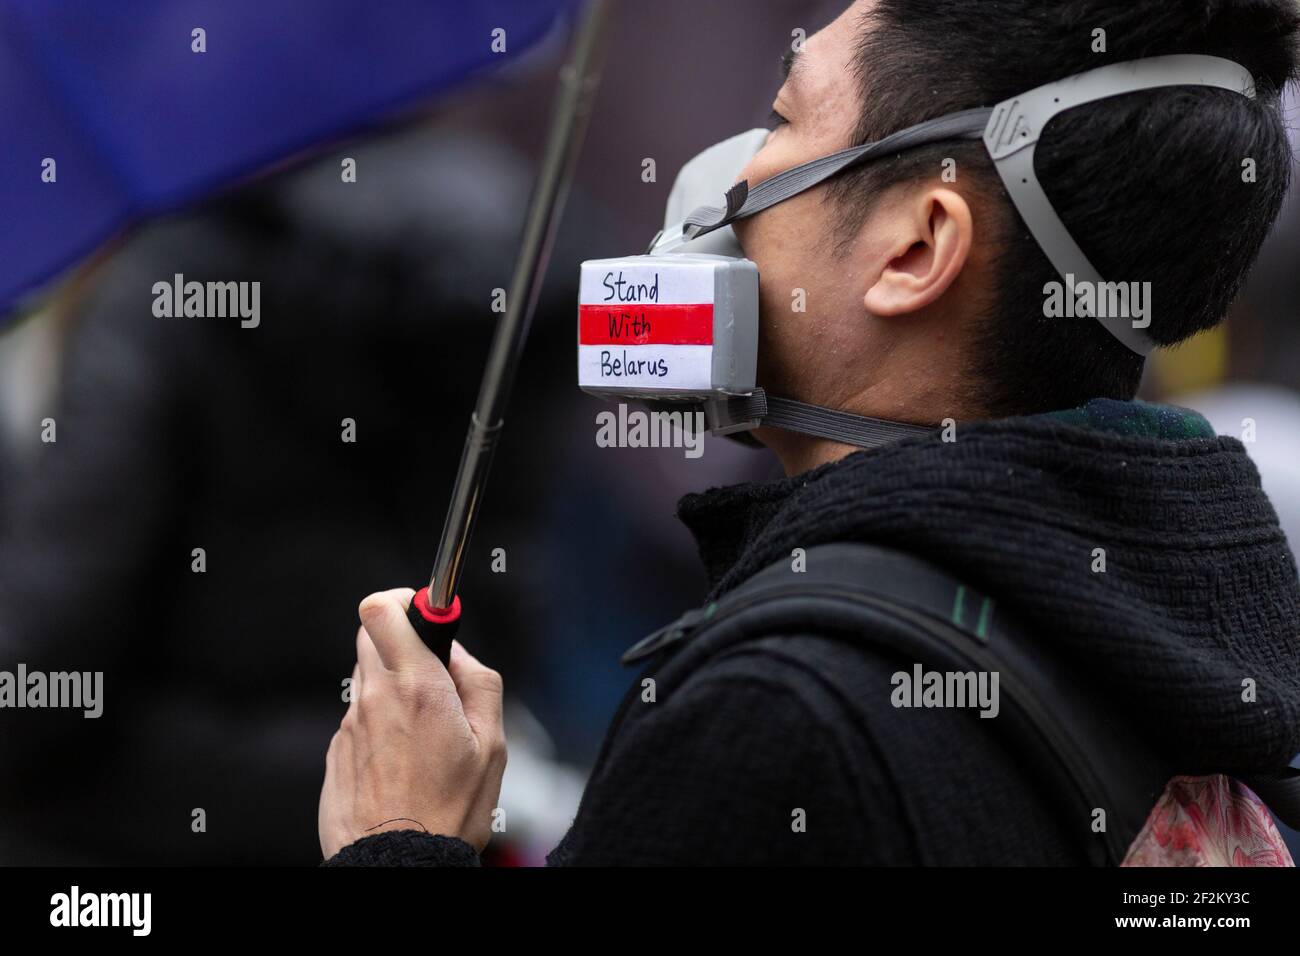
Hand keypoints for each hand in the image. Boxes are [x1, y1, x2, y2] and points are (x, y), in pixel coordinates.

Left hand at [319, 588, 506, 858]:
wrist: (398, 864)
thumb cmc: (451, 809)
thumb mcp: (492, 744)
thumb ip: (479, 682)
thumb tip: (458, 653)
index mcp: (418, 687)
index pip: (383, 608)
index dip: (403, 599)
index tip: (426, 613)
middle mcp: (376, 698)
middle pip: (370, 634)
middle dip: (401, 640)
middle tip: (431, 671)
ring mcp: (350, 725)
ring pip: (366, 678)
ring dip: (392, 685)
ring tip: (423, 730)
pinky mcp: (336, 752)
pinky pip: (359, 718)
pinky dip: (380, 724)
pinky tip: (403, 761)